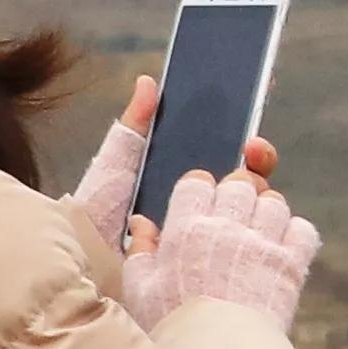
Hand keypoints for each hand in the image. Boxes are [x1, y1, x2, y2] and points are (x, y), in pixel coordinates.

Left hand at [71, 75, 285, 262]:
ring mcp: (211, 235)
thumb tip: (149, 81)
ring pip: (251, 207)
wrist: (86, 267)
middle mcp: (202, 207)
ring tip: (252, 170)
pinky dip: (261, 225)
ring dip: (258, 187)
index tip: (254, 111)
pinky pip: (246, 241)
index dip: (242, 131)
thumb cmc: (97, 215)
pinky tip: (257, 209)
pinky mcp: (214, 261)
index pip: (223, 151)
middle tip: (254, 147)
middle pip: (244, 178)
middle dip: (258, 157)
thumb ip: (134, 127)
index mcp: (182, 181)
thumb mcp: (115, 165)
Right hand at [124, 165, 321, 334]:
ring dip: (266, 213)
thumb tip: (141, 222)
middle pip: (240, 184)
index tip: (200, 206)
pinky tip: (280, 252)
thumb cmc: (171, 329)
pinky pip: (302, 229)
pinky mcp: (291, 264)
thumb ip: (141, 251)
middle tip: (232, 219)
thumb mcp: (140, 290)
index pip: (198, 181)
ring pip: (274, 202)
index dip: (200, 190)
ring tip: (255, 236)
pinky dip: (294, 235)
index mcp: (186, 228)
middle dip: (236, 195)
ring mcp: (263, 244)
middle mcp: (227, 227)